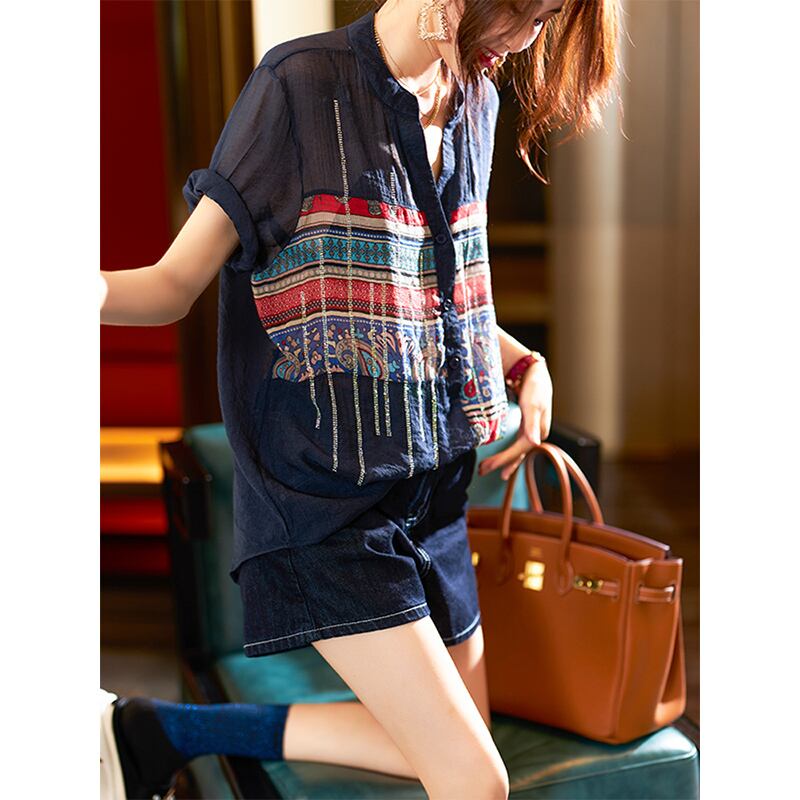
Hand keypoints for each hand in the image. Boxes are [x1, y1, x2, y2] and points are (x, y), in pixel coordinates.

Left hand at [477, 361, 552, 480]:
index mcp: (539, 431)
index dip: (503, 459)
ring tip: (490, 470)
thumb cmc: (534, 386)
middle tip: (482, 471)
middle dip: (500, 464)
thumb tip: (535, 443)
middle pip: (517, 454)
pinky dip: (509, 452)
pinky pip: (516, 444)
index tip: (487, 466)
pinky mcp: (525, 426)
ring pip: (517, 451)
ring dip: (504, 461)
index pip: (518, 450)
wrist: (534, 371)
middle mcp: (536, 433)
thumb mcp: (532, 404)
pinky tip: (501, 458)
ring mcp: (531, 430)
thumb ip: (532, 424)